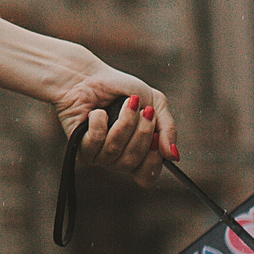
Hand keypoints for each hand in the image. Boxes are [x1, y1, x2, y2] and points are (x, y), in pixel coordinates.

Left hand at [53, 64, 177, 188]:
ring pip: (113, 151)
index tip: (157, 138)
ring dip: (124, 123)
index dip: (152, 161)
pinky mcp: (79, 146)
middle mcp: (117, 159)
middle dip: (141, 132)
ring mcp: (98, 155)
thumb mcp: (156, 104)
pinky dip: (100, 121)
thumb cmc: (123, 91)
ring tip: (126, 104)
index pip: (146, 177)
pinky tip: (98, 111)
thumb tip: (174, 156)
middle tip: (143, 111)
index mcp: (137, 154)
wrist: (91, 76)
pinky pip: (95, 141)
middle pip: (132, 162)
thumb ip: (168, 130)